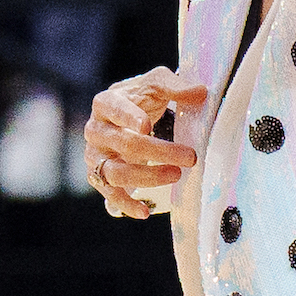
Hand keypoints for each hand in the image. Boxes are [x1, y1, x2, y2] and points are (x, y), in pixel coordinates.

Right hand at [83, 67, 207, 217]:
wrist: (127, 119)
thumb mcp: (157, 84)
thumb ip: (175, 85)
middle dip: (158, 151)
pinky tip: (145, 212)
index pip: (114, 109)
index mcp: (106, 103)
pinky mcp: (99, 177)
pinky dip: (126, 204)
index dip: (128, 117)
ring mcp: (95, 156)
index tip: (147, 126)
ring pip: (117, 172)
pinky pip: (111, 194)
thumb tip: (199, 92)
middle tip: (189, 156)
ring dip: (147, 177)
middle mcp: (95, 130)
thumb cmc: (142, 99)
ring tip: (175, 175)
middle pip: (124, 143)